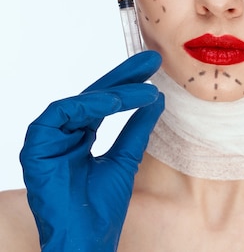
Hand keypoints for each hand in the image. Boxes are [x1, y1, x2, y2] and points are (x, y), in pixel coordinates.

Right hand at [20, 51, 163, 250]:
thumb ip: (138, 129)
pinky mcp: (35, 148)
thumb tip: (157, 99)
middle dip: (123, 77)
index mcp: (80, 137)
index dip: (128, 83)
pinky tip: (115, 101)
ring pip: (79, 102)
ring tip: (143, 89)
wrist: (86, 241)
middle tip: (150, 61)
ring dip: (112, 93)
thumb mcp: (127, 158)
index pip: (105, 103)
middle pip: (93, 97)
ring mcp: (48, 141)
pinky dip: (88, 105)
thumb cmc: (101, 208)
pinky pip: (60, 114)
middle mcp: (63, 135)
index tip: (153, 68)